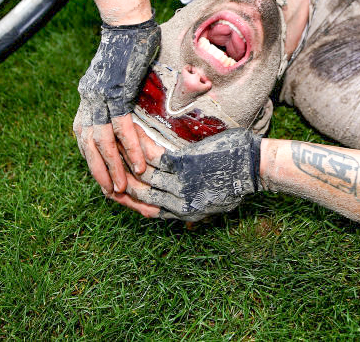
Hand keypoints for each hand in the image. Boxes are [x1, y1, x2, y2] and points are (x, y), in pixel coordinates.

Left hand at [73, 19, 159, 195]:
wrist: (127, 22)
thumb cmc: (127, 46)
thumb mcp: (118, 78)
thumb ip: (117, 96)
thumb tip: (126, 110)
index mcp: (87, 99)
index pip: (85, 139)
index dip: (94, 162)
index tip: (105, 181)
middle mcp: (88, 101)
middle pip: (88, 146)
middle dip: (99, 173)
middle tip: (111, 195)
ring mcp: (100, 97)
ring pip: (101, 142)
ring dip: (112, 168)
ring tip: (122, 188)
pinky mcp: (116, 92)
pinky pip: (122, 127)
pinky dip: (131, 147)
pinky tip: (139, 164)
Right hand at [126, 129, 262, 220]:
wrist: (254, 169)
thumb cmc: (237, 183)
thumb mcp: (217, 206)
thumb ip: (197, 212)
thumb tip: (188, 225)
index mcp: (185, 212)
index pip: (148, 209)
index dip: (128, 199)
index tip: (114, 187)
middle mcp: (180, 202)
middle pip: (140, 194)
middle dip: (119, 180)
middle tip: (105, 165)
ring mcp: (182, 184)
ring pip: (143, 175)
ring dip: (127, 159)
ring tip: (115, 145)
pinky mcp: (186, 166)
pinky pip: (156, 158)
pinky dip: (142, 147)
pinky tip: (133, 134)